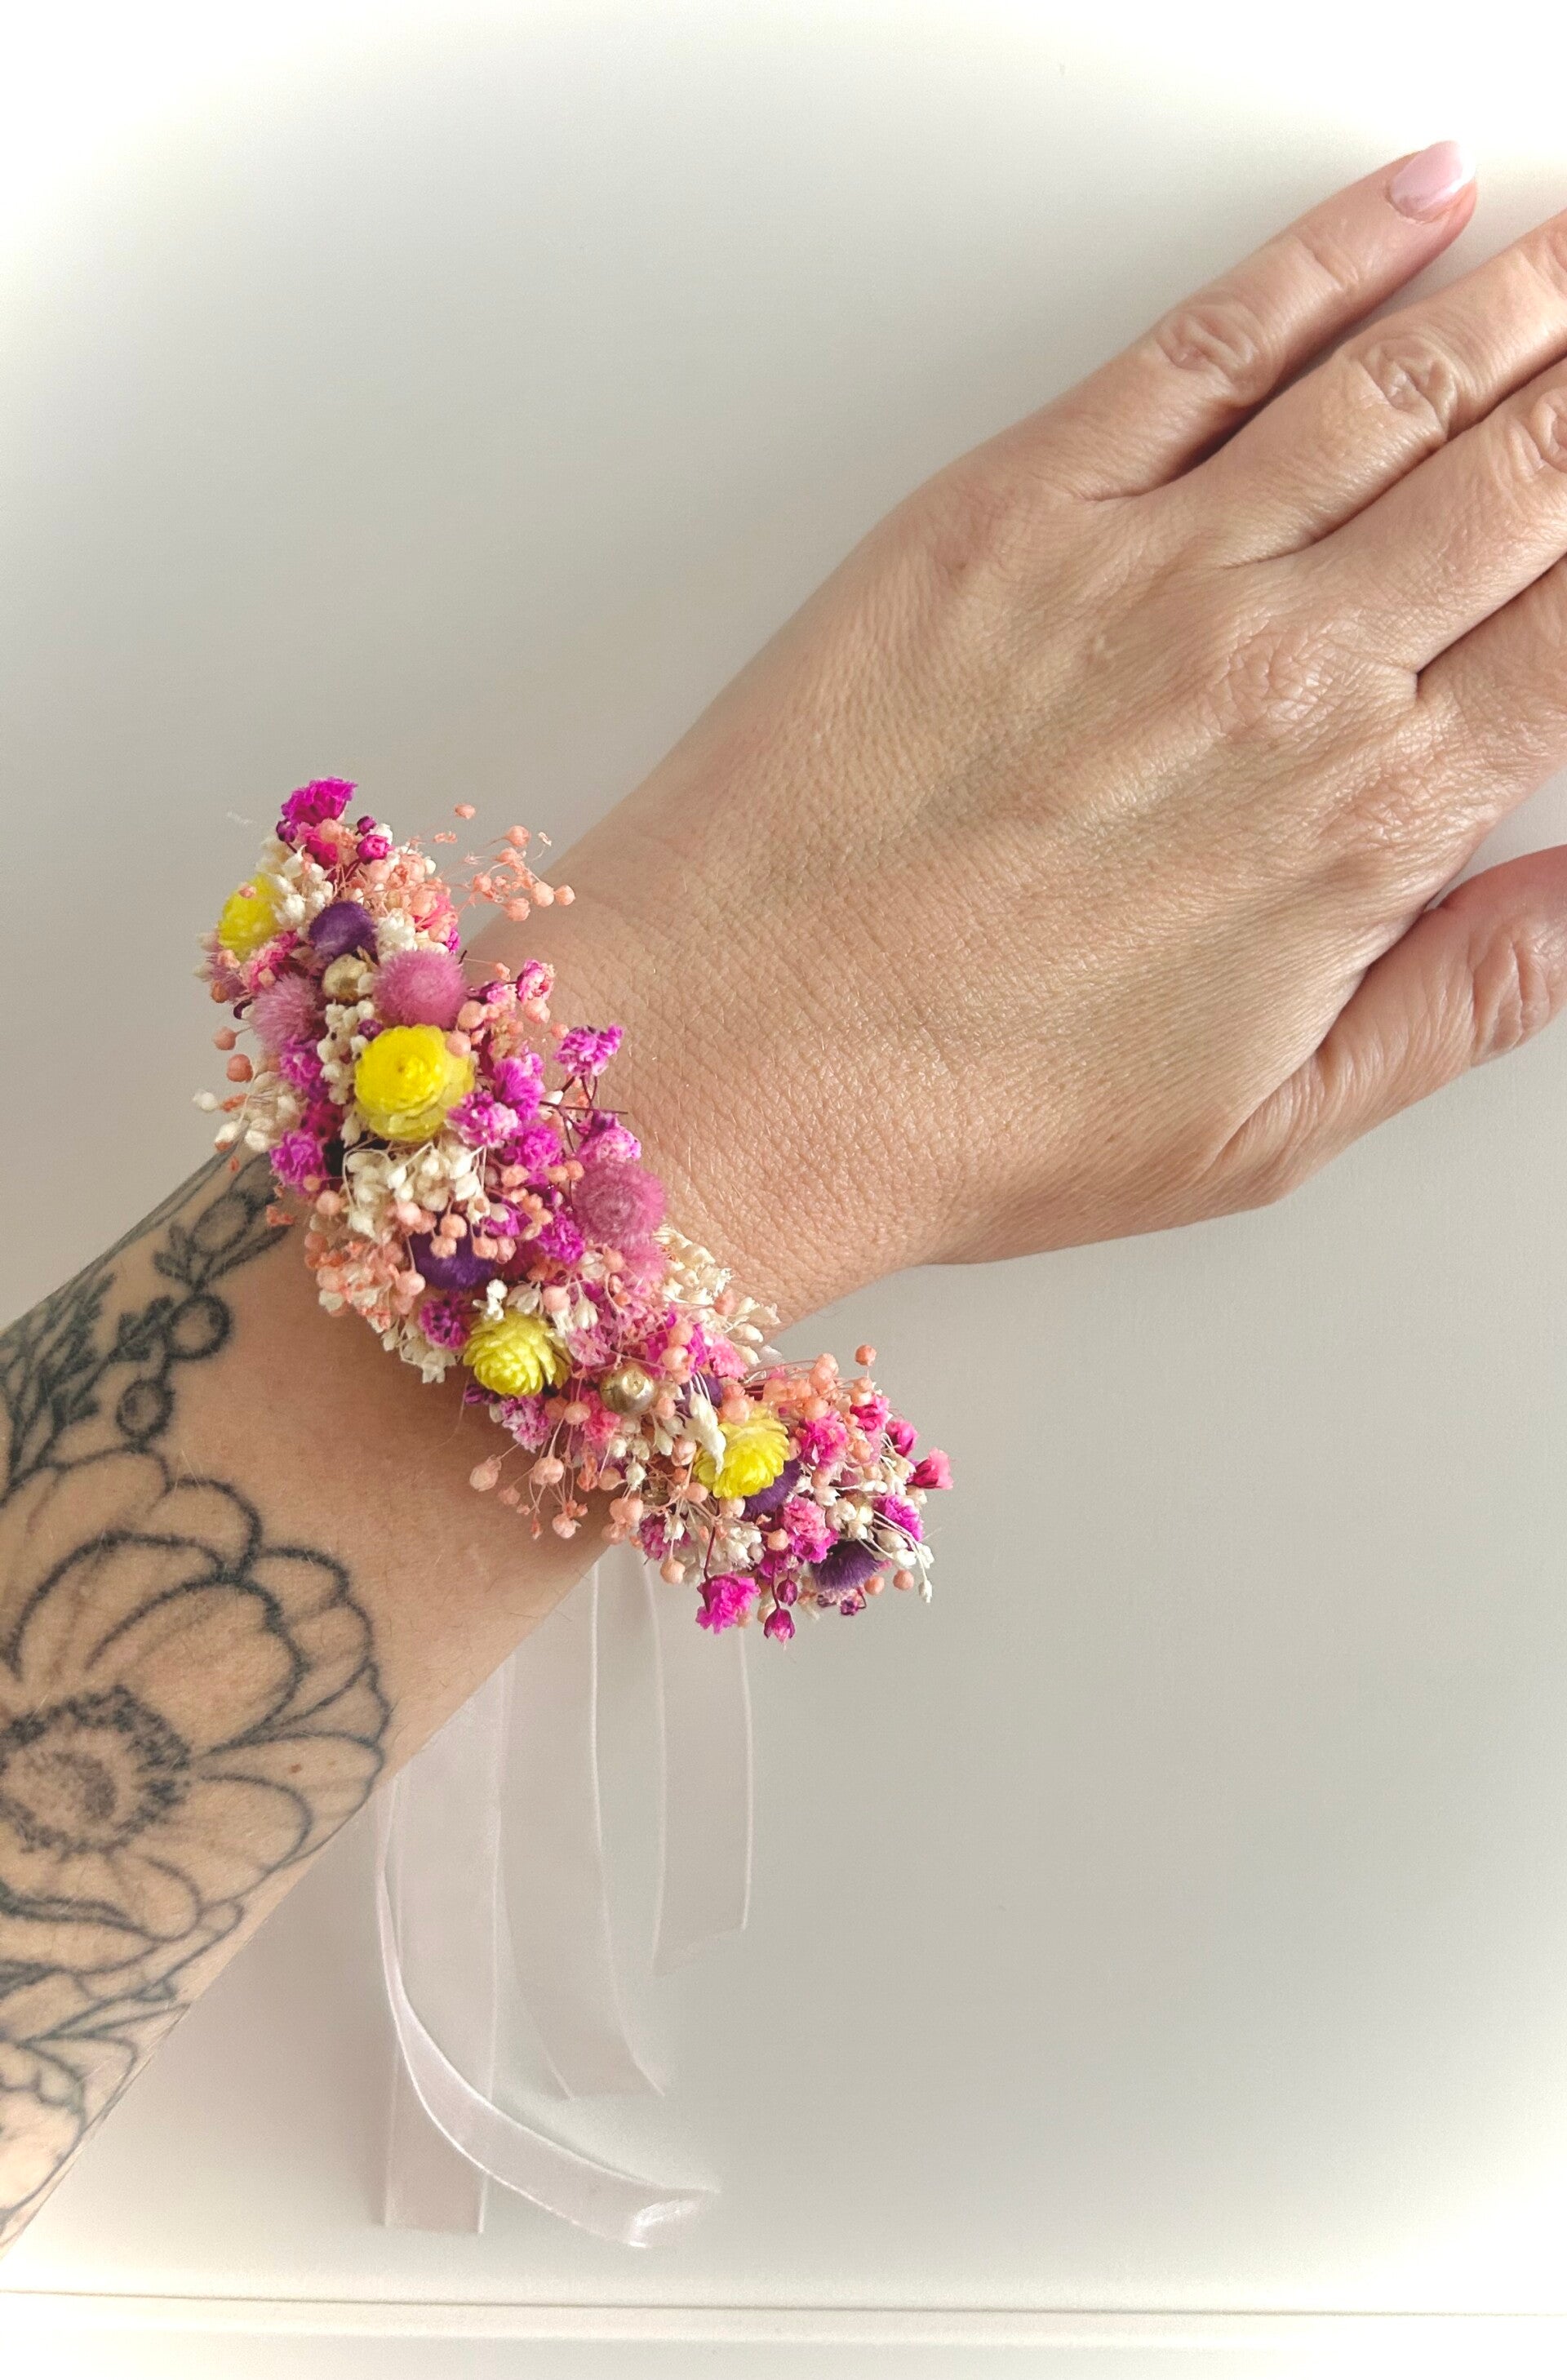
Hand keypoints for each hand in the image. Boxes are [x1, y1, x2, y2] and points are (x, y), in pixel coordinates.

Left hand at [478, 141, 1566, 1324]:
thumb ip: (1467, 996)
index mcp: (1364, 824)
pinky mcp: (1017, 507)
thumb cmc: (969, 1108)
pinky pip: (1210, 342)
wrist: (733, 1053)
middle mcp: (1282, 670)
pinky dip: (1326, 256)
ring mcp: (1149, 569)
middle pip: (1526, 473)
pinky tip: (1411, 205)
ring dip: (1522, 297)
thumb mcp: (1268, 1127)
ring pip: (1397, 382)